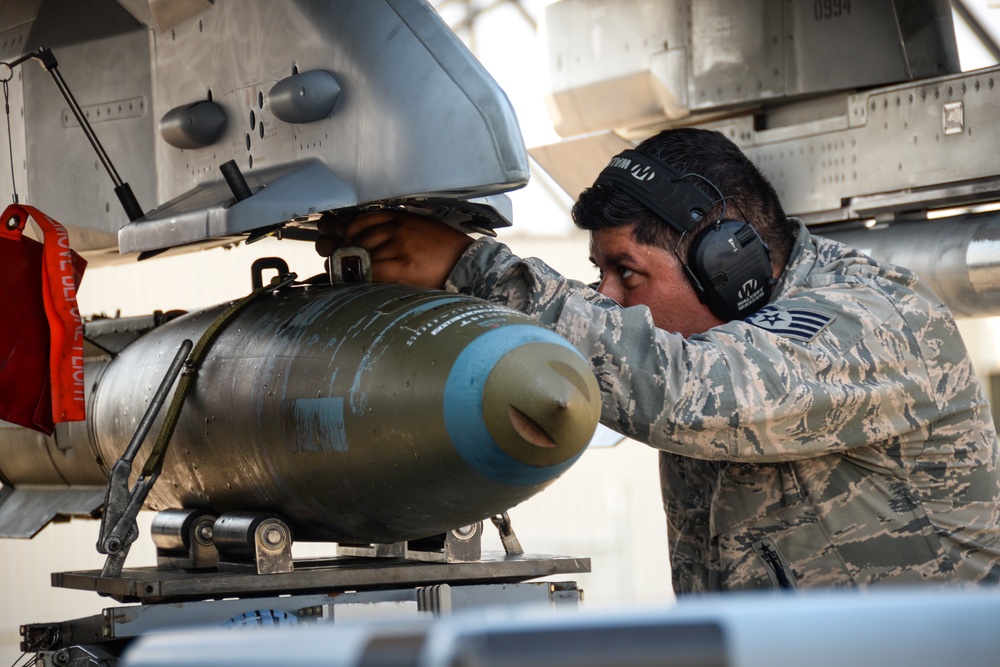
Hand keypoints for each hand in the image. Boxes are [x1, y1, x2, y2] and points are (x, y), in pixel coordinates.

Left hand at [315, 209, 473, 289]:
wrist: (467, 262)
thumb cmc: (444, 249)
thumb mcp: (418, 228)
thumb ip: (393, 230)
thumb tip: (364, 241)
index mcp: (399, 216)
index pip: (360, 220)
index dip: (344, 232)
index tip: (338, 241)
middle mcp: (396, 228)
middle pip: (355, 238)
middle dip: (341, 250)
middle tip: (334, 260)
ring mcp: (398, 245)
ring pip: (361, 255)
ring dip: (349, 266)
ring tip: (345, 274)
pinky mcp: (402, 265)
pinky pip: (371, 270)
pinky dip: (361, 277)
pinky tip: (359, 282)